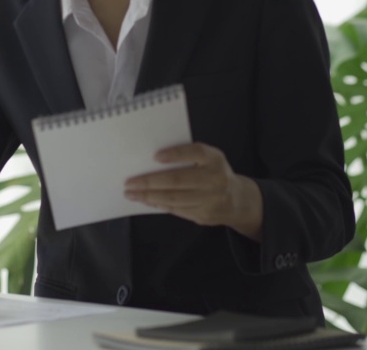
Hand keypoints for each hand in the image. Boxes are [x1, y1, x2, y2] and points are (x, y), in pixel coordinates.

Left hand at [123, 142, 263, 240]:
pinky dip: (158, 204)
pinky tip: (145, 200)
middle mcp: (215, 179)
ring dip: (149, 196)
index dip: (176, 154)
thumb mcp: (208, 159)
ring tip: (131, 193)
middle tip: (129, 182)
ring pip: (174, 198)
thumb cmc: (213, 172)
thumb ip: (187, 157)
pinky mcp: (204, 215)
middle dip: (150, 181)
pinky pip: (176, 209)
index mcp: (214, 159)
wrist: (237, 199)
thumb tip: (151, 161)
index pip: (196, 152)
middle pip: (178, 180)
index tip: (155, 156)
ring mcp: (211, 199)